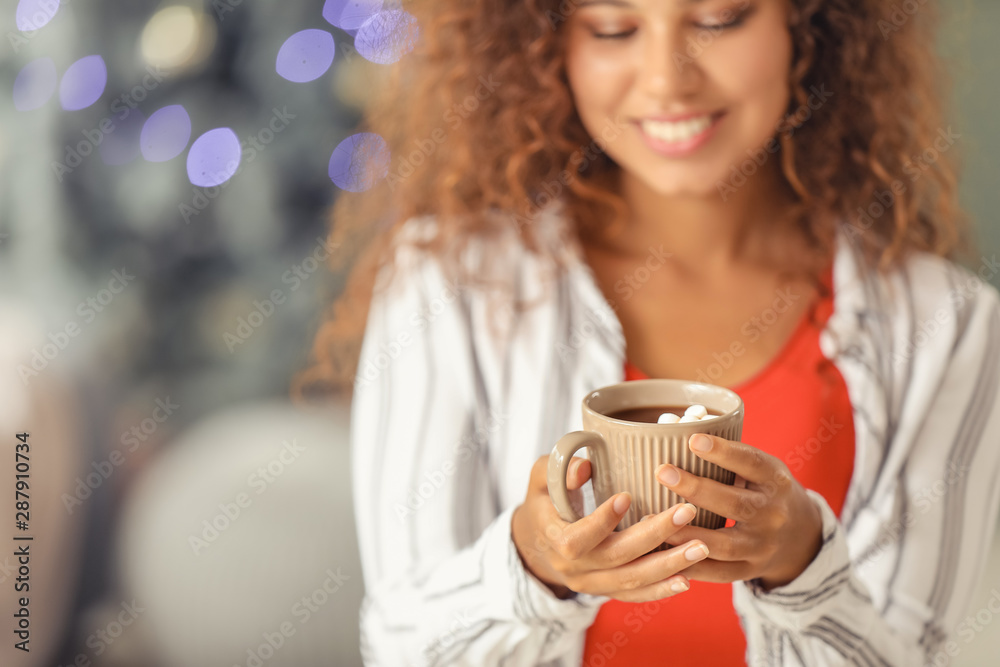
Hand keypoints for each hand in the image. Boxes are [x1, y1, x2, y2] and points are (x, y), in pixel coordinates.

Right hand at [511, 455, 710, 602]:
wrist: (538, 541)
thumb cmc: (545, 499)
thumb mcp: (542, 477)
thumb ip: (558, 469)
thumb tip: (585, 467)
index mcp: (551, 537)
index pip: (575, 539)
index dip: (601, 522)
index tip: (627, 496)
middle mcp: (572, 567)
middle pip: (615, 558)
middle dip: (653, 536)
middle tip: (686, 512)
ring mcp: (590, 583)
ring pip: (630, 580)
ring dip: (668, 565)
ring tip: (700, 547)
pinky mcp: (605, 590)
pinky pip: (634, 595)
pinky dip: (661, 589)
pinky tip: (687, 578)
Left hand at [659, 434, 823, 589]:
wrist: (799, 538)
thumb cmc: (764, 491)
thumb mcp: (760, 469)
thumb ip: (728, 457)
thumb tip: (675, 429)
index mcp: (776, 481)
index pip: (752, 464)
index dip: (724, 453)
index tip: (692, 439)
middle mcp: (773, 515)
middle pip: (735, 504)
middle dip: (697, 488)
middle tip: (662, 472)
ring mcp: (762, 547)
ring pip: (724, 544)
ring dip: (687, 532)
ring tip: (652, 517)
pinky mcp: (749, 571)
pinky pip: (717, 573)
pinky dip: (688, 565)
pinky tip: (661, 551)